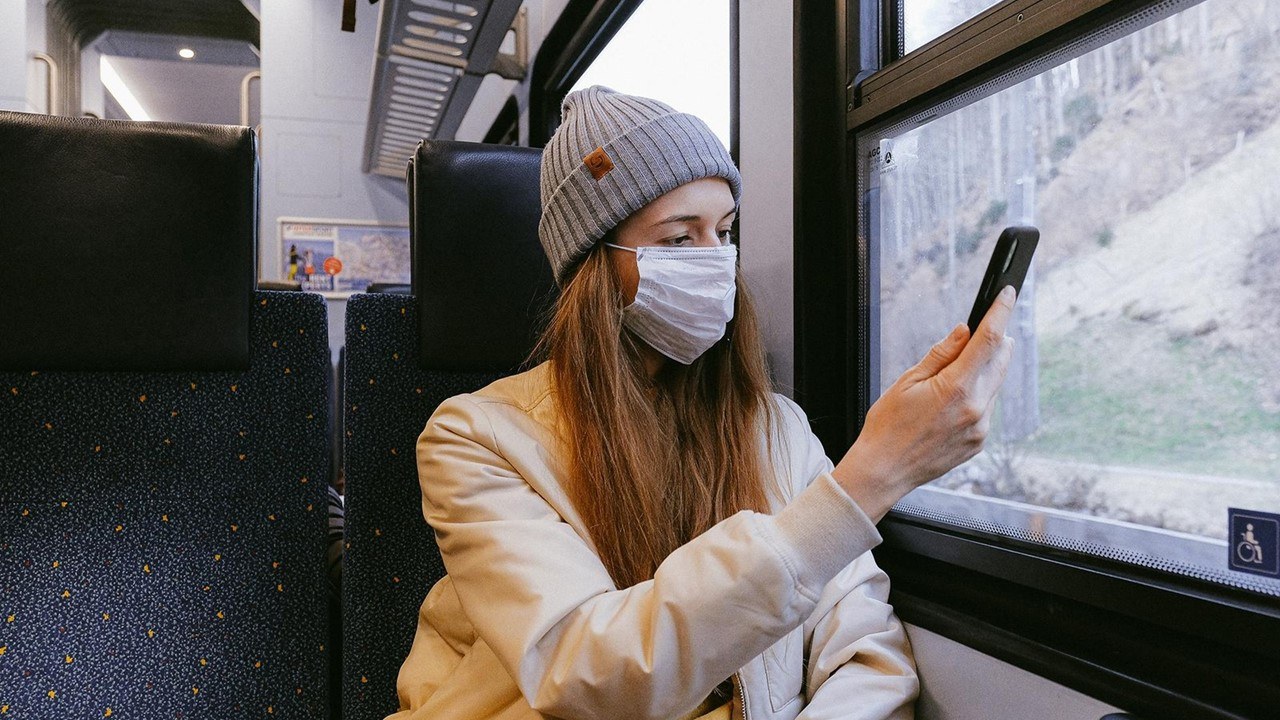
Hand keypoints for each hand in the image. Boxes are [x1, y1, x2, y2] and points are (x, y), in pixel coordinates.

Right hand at [833, 286, 1017, 520]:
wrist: (885, 470)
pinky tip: (953, 399)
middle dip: (996, 340)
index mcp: (956, 389)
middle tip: (986, 327)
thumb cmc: (888, 426)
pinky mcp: (979, 441)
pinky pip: (987, 407)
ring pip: (995, 385)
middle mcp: (976, 409)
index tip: (1007, 295)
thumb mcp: (907, 381)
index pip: (988, 340)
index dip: (1000, 313)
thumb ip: (940, 355)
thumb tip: (964, 331)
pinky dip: (978, 394)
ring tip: (958, 370)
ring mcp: (981, 428)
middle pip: (1000, 361)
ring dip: (985, 369)